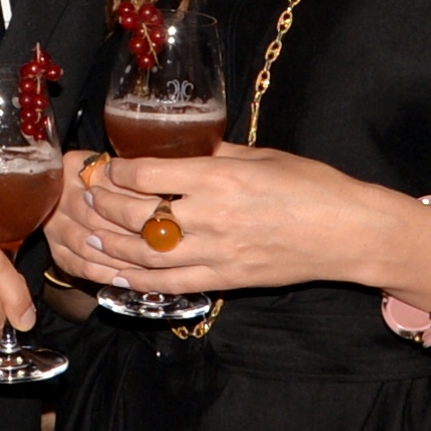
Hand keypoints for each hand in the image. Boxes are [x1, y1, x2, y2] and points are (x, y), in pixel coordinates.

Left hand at [47, 143, 430, 299]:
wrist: (348, 232)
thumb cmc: (311, 186)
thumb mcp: (260, 155)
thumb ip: (213, 153)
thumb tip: (175, 145)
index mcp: (219, 178)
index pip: (147, 175)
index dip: (115, 171)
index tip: (102, 165)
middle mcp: (211, 217)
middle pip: (136, 214)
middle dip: (101, 205)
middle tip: (81, 196)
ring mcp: (216, 253)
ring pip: (143, 253)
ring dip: (106, 244)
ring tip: (83, 234)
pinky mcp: (223, 280)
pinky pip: (167, 284)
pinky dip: (133, 280)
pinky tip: (111, 274)